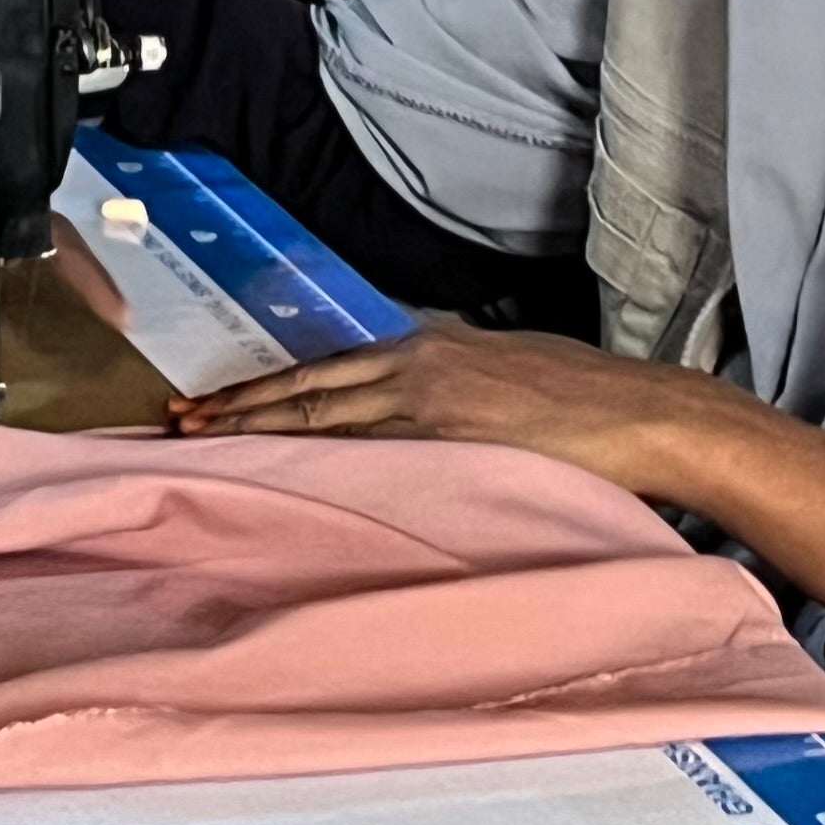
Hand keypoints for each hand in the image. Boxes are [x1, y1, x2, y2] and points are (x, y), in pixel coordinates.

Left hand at [172, 322, 824, 605]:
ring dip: (262, 431)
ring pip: (327, 416)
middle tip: (176, 424)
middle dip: (239, 408)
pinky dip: (322, 461)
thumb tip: (413, 428)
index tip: (212, 405)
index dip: (266, 390)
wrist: (648, 415)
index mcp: (429, 350)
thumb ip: (451, 399)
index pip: (327, 372)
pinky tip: (284, 475)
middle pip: (310, 389)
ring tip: (205, 445)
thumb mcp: (504, 382)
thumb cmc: (586, 407)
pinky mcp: (455, 438)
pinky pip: (373, 454)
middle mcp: (420, 365)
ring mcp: (435, 401)